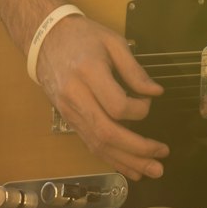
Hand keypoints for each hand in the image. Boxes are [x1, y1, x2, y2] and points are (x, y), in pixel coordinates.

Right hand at [35, 14, 168, 181]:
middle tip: (162, 158)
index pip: (116, 105)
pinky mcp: (69, 120)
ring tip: (151, 171)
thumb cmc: (83, 36)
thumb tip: (156, 92)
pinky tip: (129, 168)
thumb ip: (134, 69)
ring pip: (97, 144)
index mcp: (88, 73)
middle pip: (107, 133)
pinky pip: (90, 144)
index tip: (150, 102)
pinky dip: (111, 159)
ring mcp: (69, 112)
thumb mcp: (112, 41)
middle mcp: (76, 97)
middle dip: (137, 150)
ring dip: (126, 161)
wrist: (45, 40)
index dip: (139, 110)